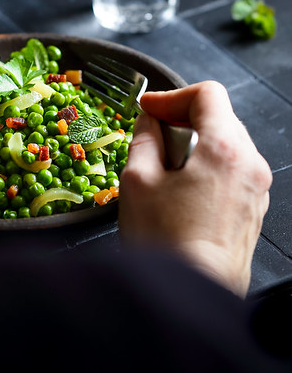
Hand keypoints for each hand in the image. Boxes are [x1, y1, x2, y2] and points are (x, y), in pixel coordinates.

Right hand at [118, 81, 271, 296]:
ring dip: (194, 143)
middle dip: (183, 119)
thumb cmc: (166, 244)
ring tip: (163, 167)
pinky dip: (207, 166)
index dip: (172, 96)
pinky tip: (180, 189)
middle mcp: (250, 166)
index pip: (207, 94)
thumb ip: (144, 137)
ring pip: (226, 143)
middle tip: (152, 133)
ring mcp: (255, 190)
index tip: (149, 109)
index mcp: (225, 149)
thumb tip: (148, 121)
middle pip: (219, 116)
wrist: (188, 298)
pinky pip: (232, 170)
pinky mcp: (252, 210)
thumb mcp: (137, 179)